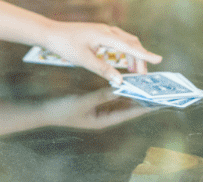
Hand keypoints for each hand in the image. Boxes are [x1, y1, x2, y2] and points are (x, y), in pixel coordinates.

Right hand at [38, 88, 153, 129]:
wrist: (45, 110)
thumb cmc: (63, 110)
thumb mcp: (83, 102)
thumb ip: (102, 95)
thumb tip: (120, 88)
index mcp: (103, 121)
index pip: (128, 114)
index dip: (143, 107)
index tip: (157, 101)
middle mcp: (105, 116)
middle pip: (128, 108)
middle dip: (141, 99)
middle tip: (156, 90)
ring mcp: (100, 110)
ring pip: (121, 101)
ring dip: (132, 92)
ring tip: (146, 84)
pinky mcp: (95, 102)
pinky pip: (112, 95)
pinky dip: (120, 88)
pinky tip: (127, 81)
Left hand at [40, 20, 161, 83]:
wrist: (51, 33)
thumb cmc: (65, 45)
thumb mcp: (84, 60)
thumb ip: (103, 69)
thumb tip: (119, 80)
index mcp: (104, 35)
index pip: (129, 46)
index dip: (144, 54)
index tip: (158, 59)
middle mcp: (107, 30)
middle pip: (131, 43)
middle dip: (140, 58)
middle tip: (143, 76)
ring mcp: (103, 30)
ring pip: (125, 41)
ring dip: (132, 55)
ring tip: (134, 72)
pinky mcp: (99, 33)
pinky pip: (118, 41)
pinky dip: (125, 51)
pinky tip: (123, 62)